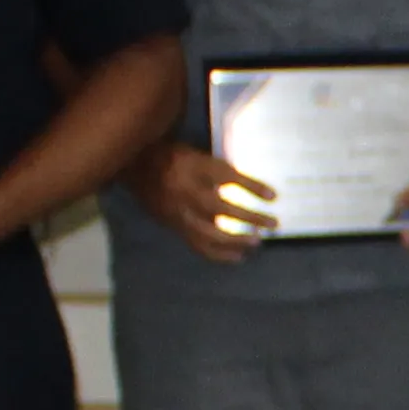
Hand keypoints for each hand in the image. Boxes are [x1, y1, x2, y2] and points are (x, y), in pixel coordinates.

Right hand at [128, 136, 278, 261]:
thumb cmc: (171, 155)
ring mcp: (179, 213)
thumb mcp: (194, 152)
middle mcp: (185, 191)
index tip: (273, 196)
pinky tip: (238, 256)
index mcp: (192, 167)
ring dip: (237, 240)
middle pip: (221, 209)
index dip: (251, 186)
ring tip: (257, 242)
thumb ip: (217, 168)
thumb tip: (250, 184)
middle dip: (249, 218)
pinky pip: (198, 245)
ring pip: (210, 233)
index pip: (226, 177)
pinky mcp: (175, 227)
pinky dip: (220, 254)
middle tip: (272, 224)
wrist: (135, 166)